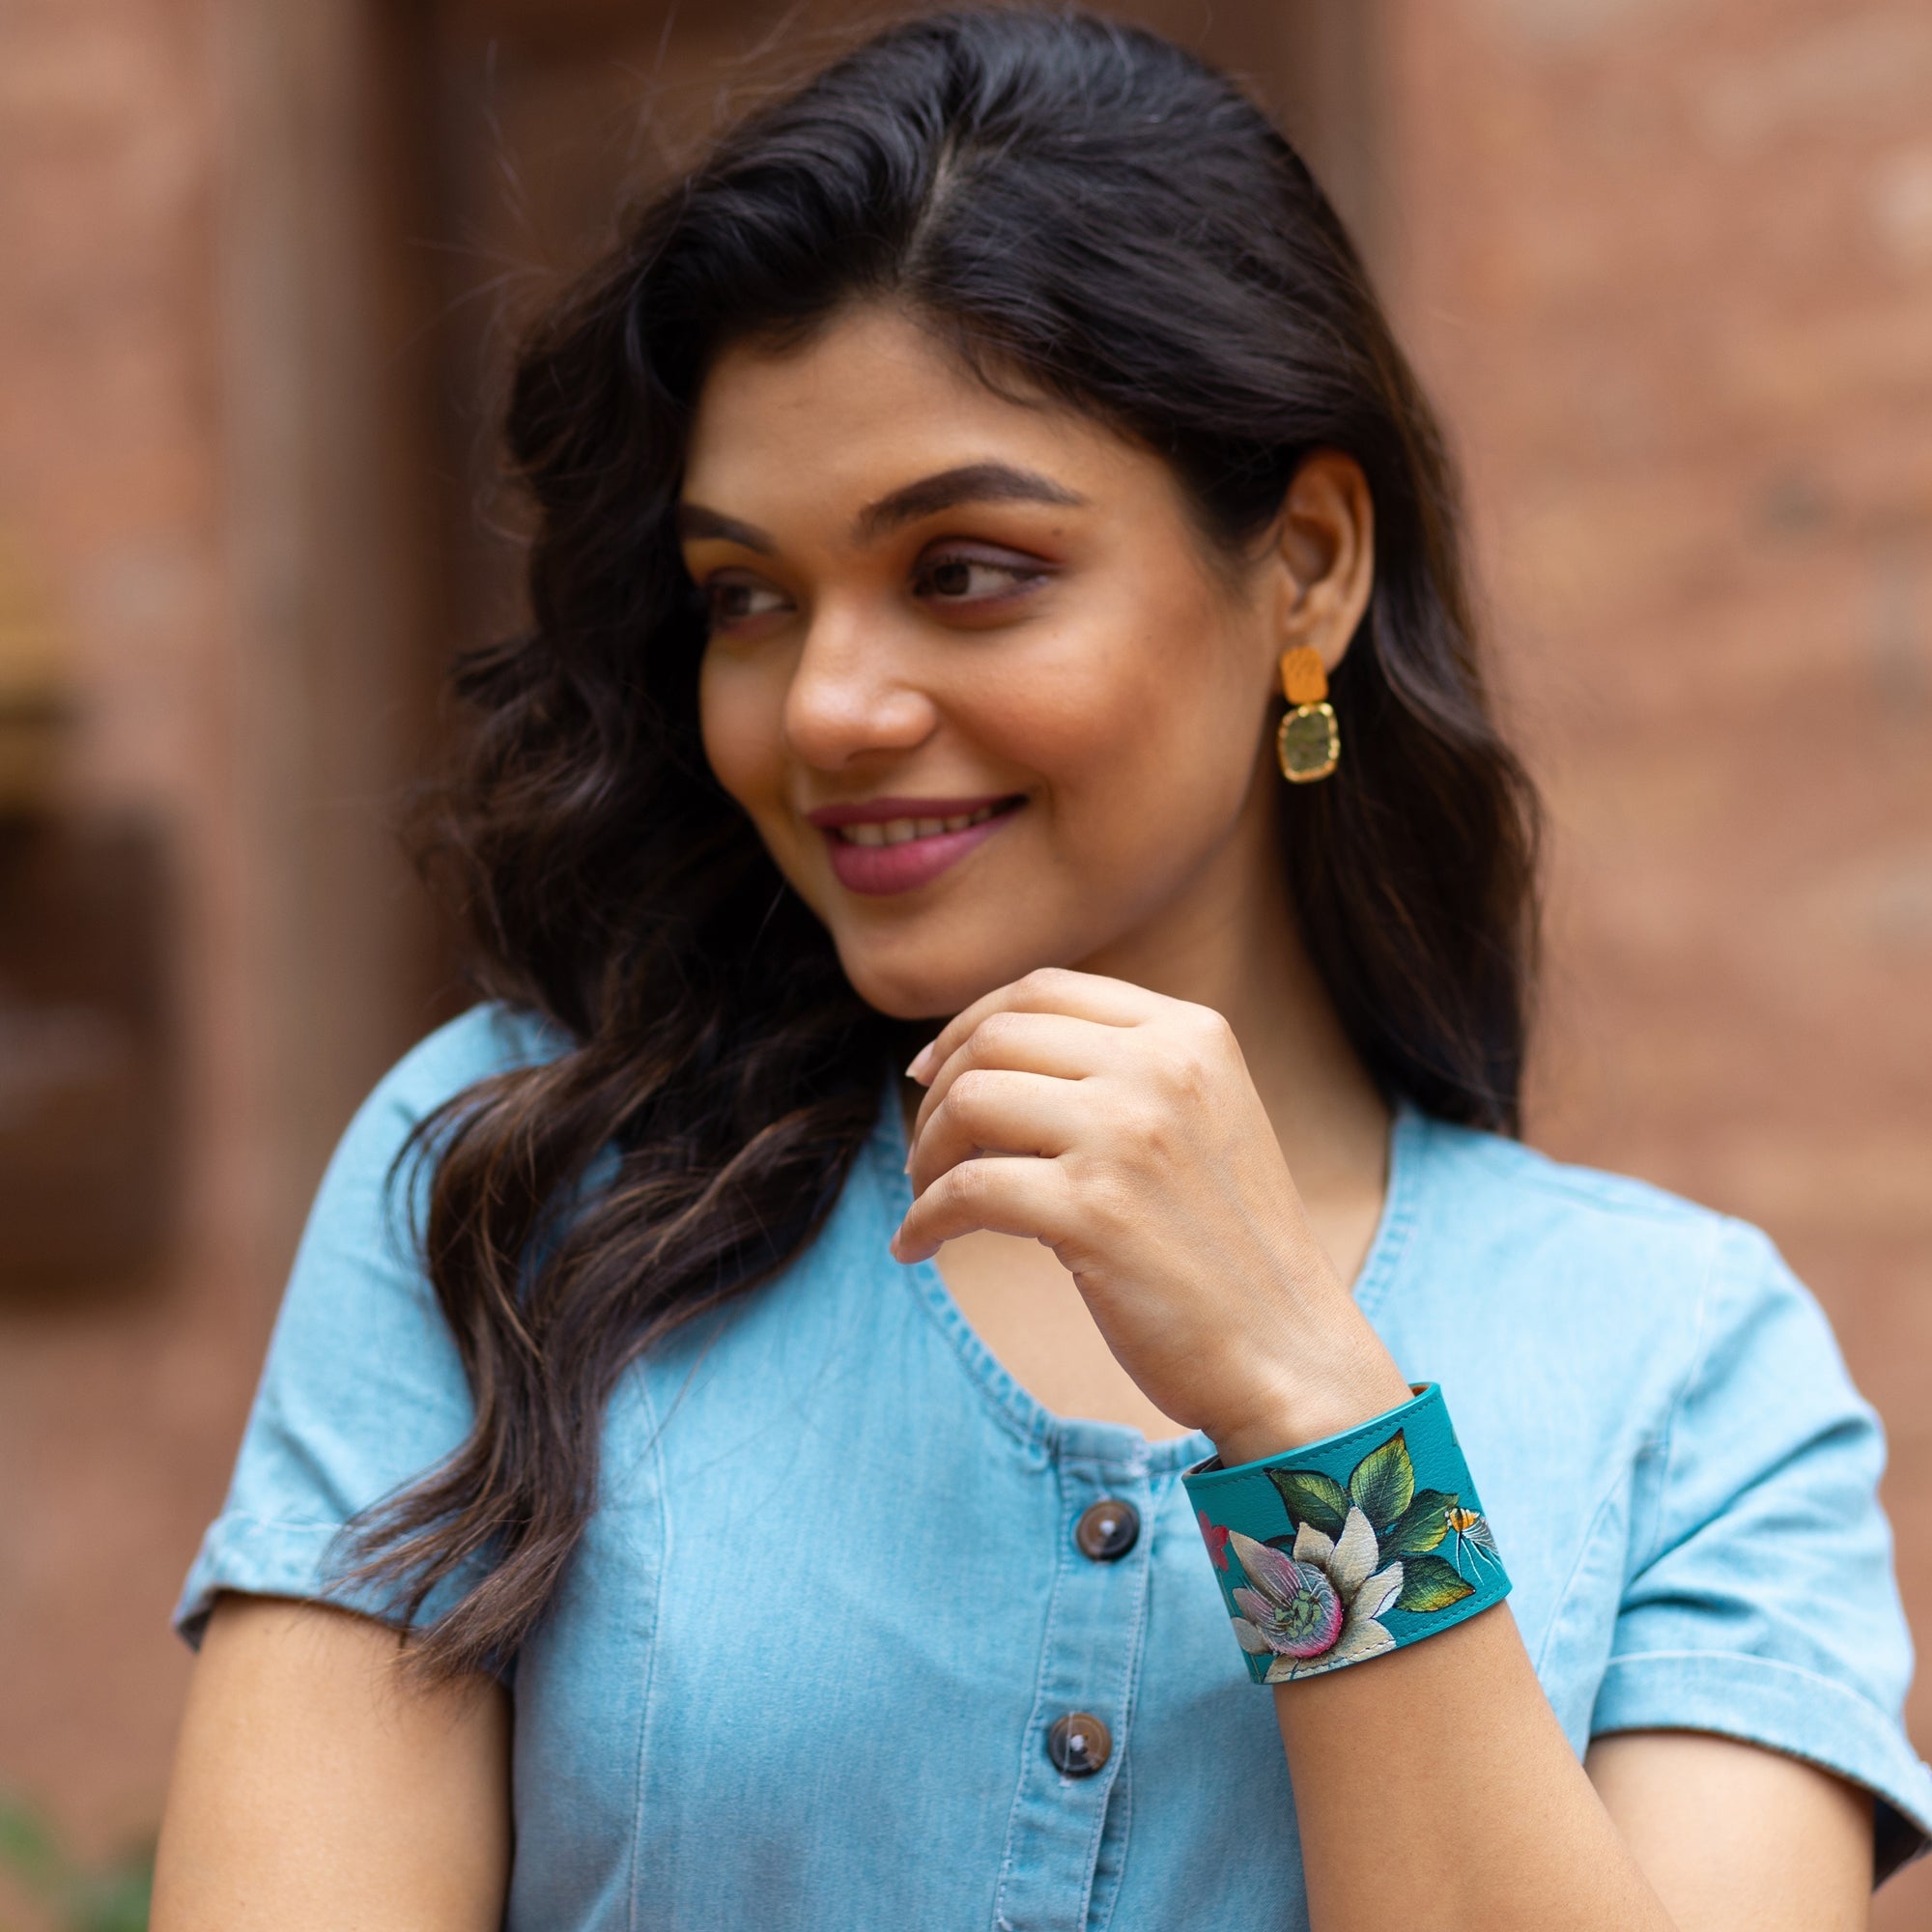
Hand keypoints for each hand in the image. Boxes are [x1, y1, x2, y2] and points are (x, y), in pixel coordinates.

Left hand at [894, 968, 1411, 1460]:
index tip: (931, 1073)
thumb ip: (1122, 1071)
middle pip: (996, 1039)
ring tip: (926, 1199)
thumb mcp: (1199, 1118)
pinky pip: (965, 1191)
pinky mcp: (1093, 1211)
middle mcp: (1161, 1066)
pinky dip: (923, 1219)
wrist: (1289, 1351)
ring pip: (970, 1103)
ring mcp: (1128, 1135)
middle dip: (940, 1095)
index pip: (1043, 990)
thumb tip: (982, 1054)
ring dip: (927, 1155)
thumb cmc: (1228, 1247)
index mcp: (1190, 1033)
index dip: (968, 1025)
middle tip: (926, 1153)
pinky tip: (918, 1248)